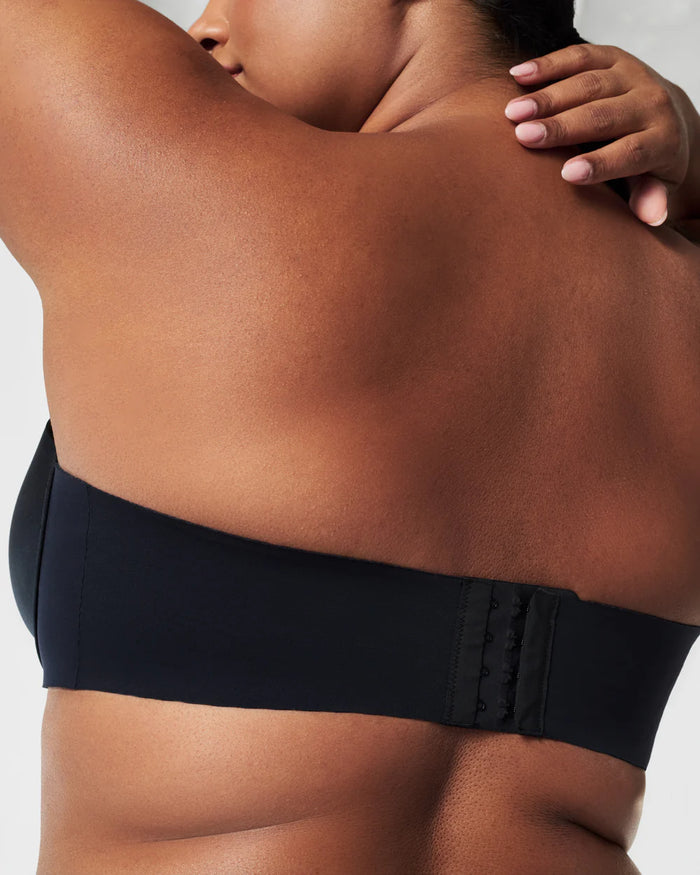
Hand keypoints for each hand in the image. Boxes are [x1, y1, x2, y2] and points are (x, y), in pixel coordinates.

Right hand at [504, 44, 696, 226]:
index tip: (567, 174)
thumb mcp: (656, 184)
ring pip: (588, 83)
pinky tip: (519, 75)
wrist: (667, 115)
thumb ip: (651, 197)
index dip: (601, 163)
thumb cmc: (650, 161)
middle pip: (603, 114)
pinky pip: (581, 56)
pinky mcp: (614, 57)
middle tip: (524, 137)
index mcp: (664, 139)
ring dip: (547, 97)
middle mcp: (652, 103)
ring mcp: (633, 75)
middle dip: (562, 126)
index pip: (633, 151)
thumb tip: (650, 217)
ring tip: (513, 112)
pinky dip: (548, 64)